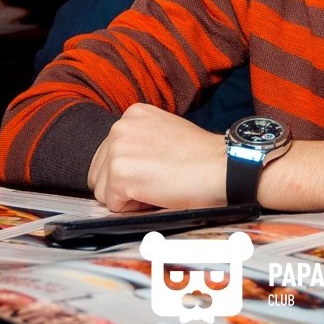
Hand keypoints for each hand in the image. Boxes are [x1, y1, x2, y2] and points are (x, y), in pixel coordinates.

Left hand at [87, 104, 225, 211]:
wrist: (222, 167)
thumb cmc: (202, 158)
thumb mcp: (166, 135)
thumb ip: (141, 143)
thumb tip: (125, 167)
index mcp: (133, 114)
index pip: (109, 154)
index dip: (131, 171)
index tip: (156, 171)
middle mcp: (120, 126)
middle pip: (100, 172)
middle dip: (123, 185)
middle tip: (158, 182)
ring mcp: (118, 148)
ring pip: (104, 190)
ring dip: (128, 197)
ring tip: (159, 186)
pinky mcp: (120, 172)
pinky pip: (113, 205)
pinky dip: (134, 209)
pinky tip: (157, 193)